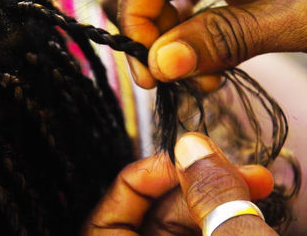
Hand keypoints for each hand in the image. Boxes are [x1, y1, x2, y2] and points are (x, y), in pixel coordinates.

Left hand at [82, 133, 276, 234]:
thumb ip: (209, 202)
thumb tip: (192, 146)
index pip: (118, 200)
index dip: (149, 172)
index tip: (187, 156)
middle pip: (157, 207)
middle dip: (199, 181)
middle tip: (237, 166)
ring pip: (185, 217)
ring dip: (220, 195)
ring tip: (254, 180)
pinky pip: (201, 228)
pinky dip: (225, 214)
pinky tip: (251, 198)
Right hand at [102, 0, 306, 88]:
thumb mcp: (304, 14)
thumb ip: (228, 36)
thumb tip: (162, 64)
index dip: (137, 16)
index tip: (149, 69)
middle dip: (153, 31)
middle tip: (169, 75)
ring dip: (175, 41)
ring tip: (201, 78)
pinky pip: (196, 2)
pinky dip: (196, 37)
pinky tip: (212, 66)